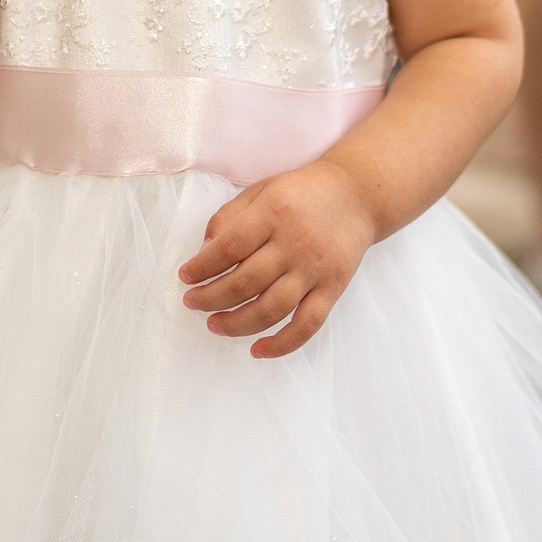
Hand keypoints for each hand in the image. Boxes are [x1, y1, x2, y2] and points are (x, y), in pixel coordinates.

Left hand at [177, 160, 382, 358]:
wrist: (356, 195)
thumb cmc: (301, 193)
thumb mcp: (261, 190)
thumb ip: (229, 217)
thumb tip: (204, 253)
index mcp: (273, 213)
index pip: (229, 247)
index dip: (202, 266)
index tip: (185, 276)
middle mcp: (295, 244)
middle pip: (246, 282)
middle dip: (211, 298)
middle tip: (192, 302)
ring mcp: (315, 270)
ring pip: (271, 309)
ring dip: (237, 324)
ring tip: (214, 325)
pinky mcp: (333, 289)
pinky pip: (307, 325)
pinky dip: (282, 344)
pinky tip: (257, 351)